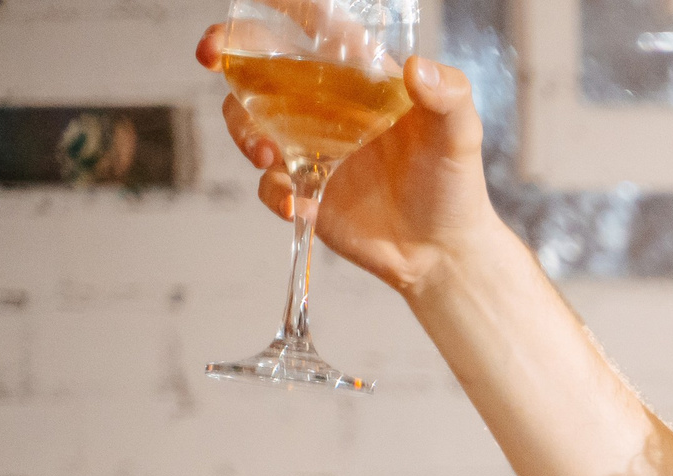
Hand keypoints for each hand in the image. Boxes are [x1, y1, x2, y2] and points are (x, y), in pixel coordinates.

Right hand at [195, 25, 501, 299]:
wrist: (444, 253)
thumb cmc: (455, 185)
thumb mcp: (460, 135)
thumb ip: (449, 97)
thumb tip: (418, 69)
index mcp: (360, 78)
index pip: (314, 27)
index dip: (280, 7)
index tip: (251, 2)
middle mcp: (325, 106)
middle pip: (259, 66)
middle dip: (227, 53)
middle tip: (212, 55)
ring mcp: (309, 147)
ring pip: (248, 121)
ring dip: (243, 130)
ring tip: (265, 155)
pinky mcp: (304, 189)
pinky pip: (269, 183)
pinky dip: (275, 193)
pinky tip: (300, 206)